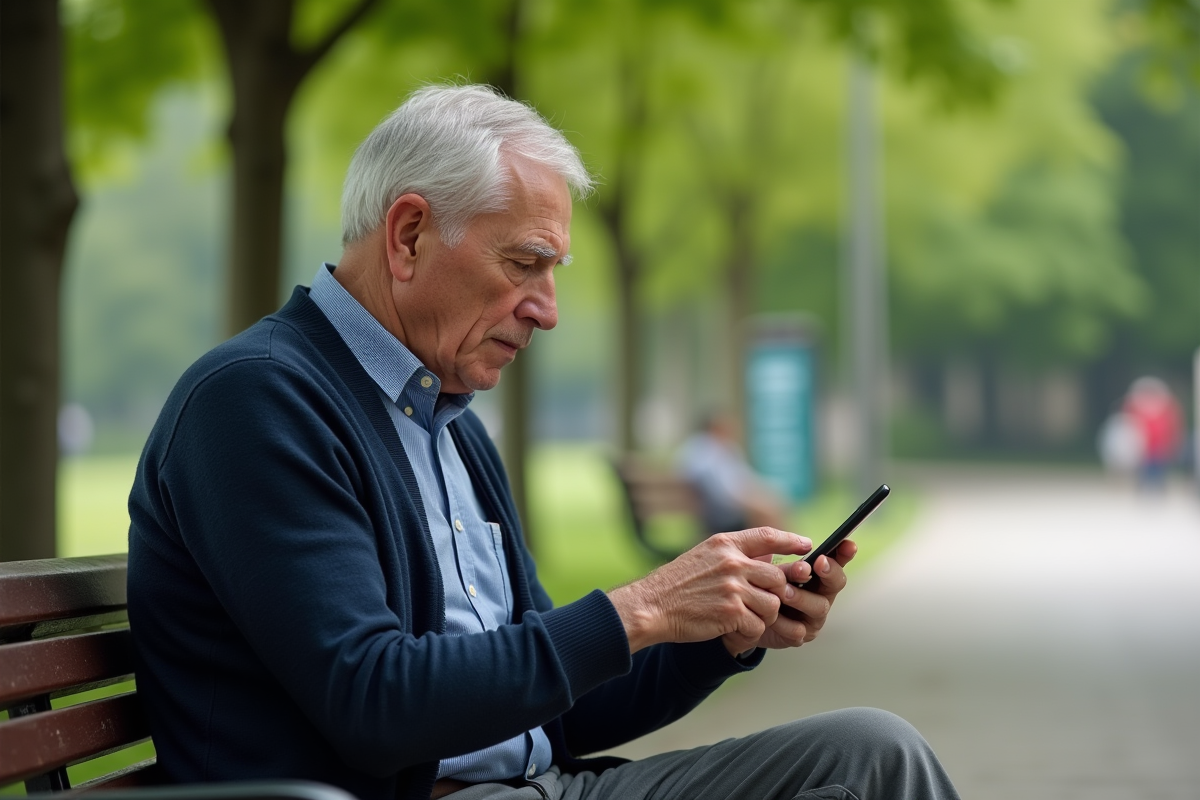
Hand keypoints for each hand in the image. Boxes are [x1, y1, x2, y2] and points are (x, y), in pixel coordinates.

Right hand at [606, 528, 811, 654]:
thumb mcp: (703, 556)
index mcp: (725, 544)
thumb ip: (732, 555)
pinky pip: (758, 625)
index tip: (806, 545)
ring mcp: (733, 587)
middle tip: (762, 602)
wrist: (652, 606)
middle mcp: (732, 562)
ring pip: (772, 604)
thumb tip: (766, 560)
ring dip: (763, 615)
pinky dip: (750, 632)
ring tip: (744, 617)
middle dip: (775, 593)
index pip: (767, 536)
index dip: (790, 541)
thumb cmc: (676, 584)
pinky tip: (735, 629)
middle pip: (777, 577)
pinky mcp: (731, 612)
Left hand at [731, 539, 856, 652]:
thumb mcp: (769, 565)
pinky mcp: (800, 636)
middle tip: (817, 563)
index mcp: (816, 573)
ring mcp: (813, 617)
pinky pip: (798, 630)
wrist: (741, 613)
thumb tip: (805, 543)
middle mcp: (820, 594)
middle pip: (837, 582)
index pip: (837, 560)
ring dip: (801, 597)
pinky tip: (770, 617)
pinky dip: (783, 622)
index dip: (845, 553)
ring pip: (819, 607)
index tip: (848, 544)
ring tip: (784, 592)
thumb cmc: (759, 583)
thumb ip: (785, 553)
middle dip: (828, 572)